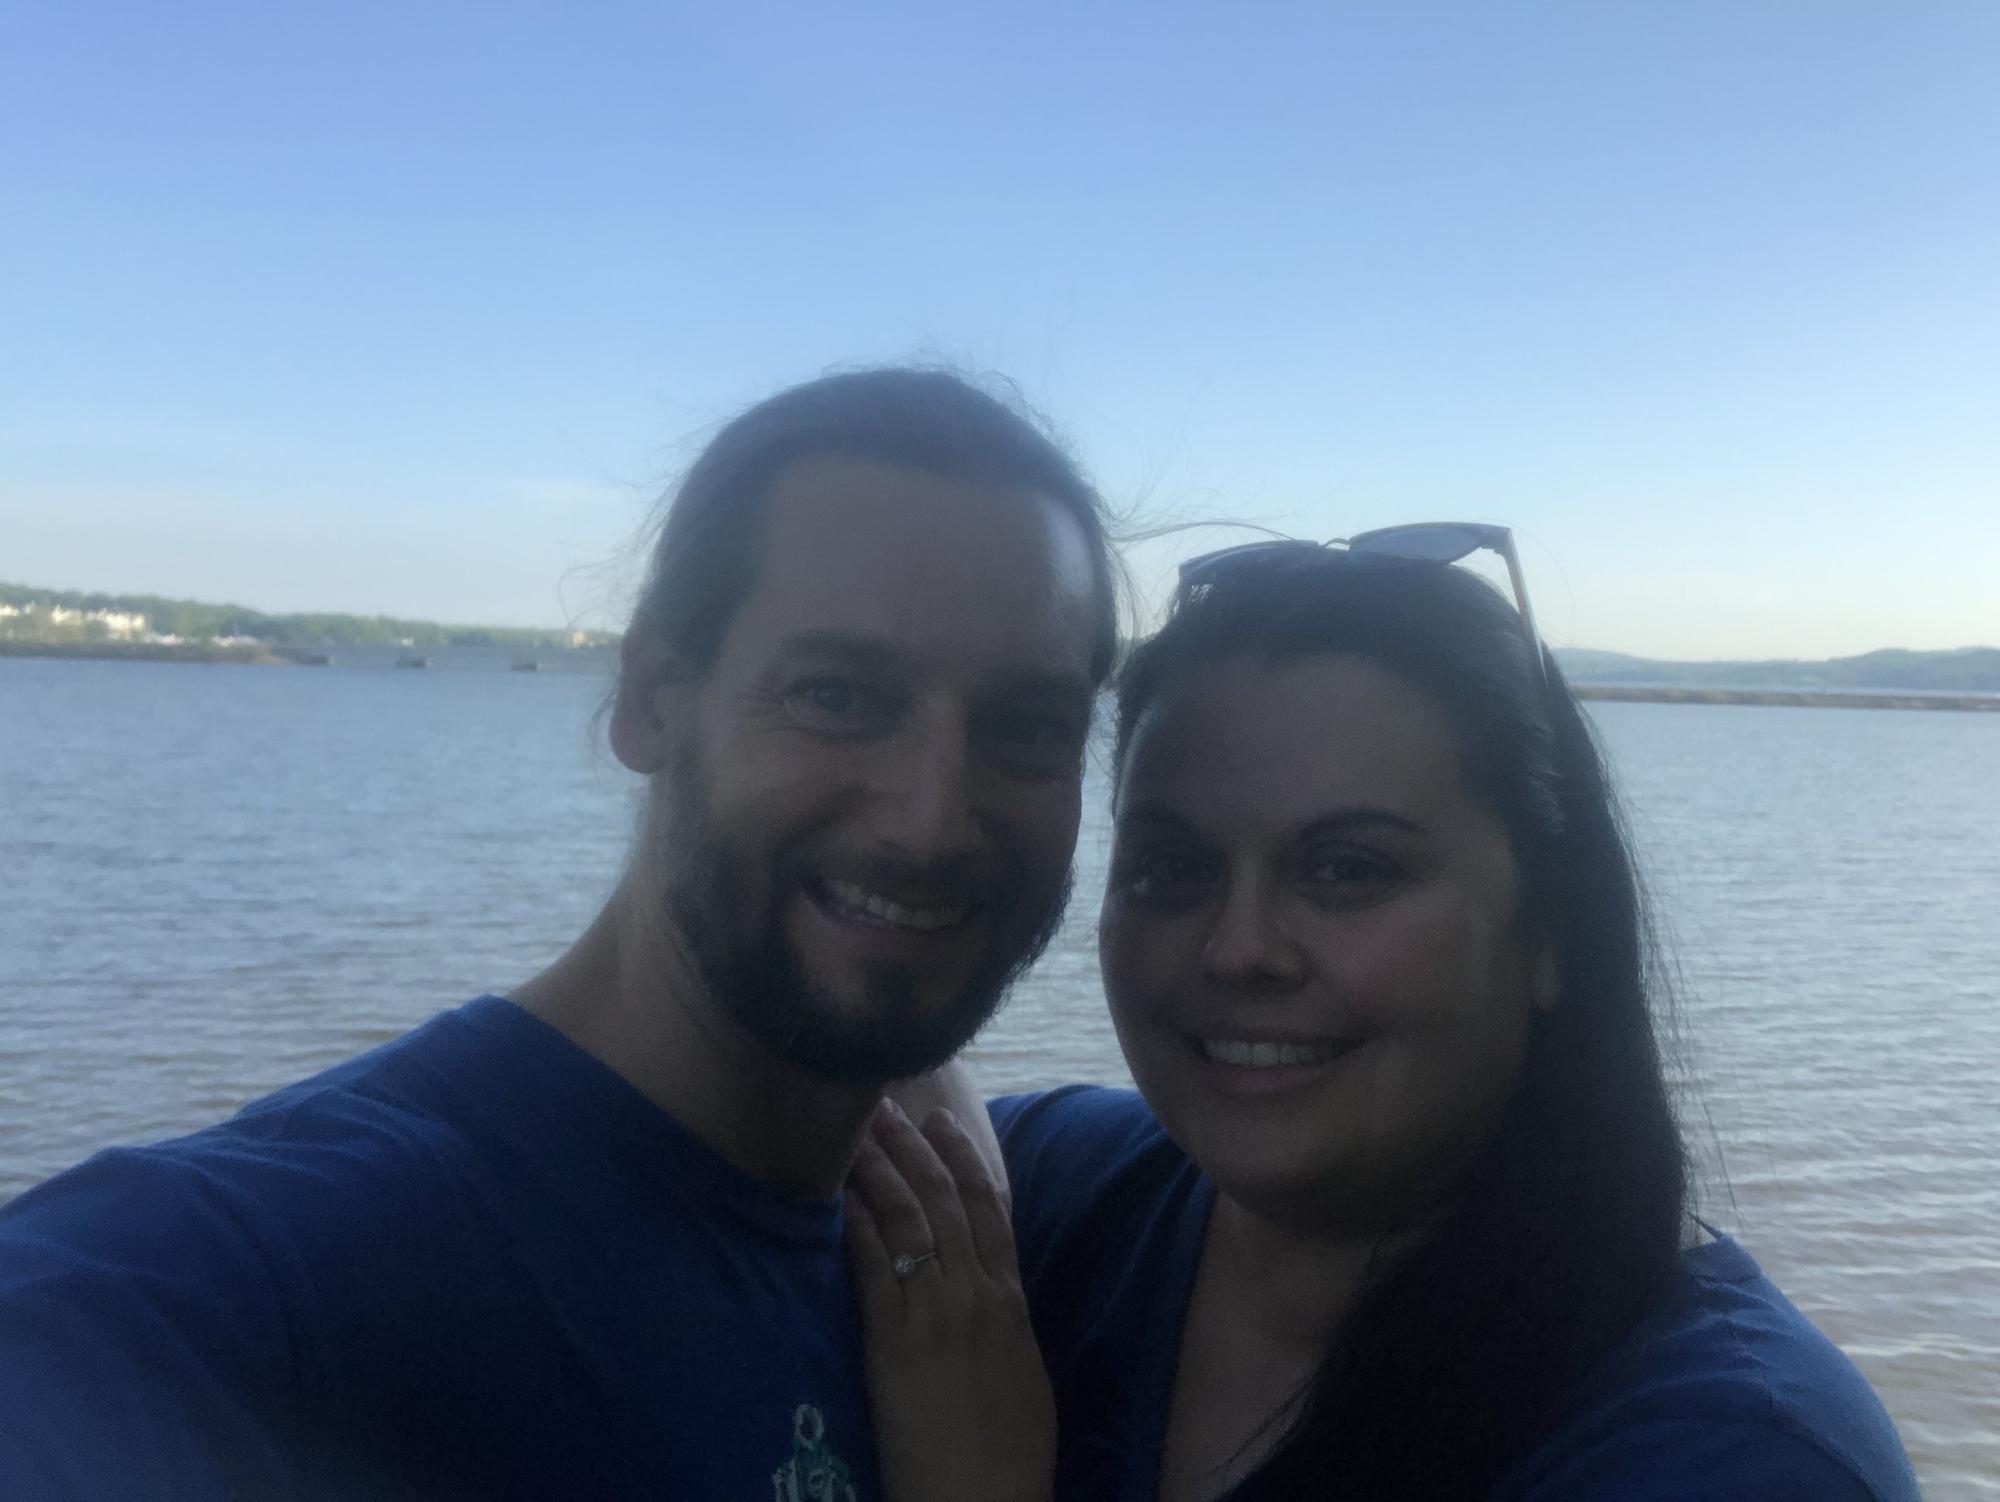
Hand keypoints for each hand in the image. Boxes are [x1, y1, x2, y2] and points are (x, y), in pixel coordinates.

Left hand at [845, 1099, 1054, 1501]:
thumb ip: (1006, 1323)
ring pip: (909, 1220)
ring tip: (857, 1132)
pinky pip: (873, 1266)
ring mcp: (934, 1315)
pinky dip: (858, 1224)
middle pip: (943, 1200)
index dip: (965, 1159)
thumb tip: (992, 1293)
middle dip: (912, 1147)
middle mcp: (975, 1295)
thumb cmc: (1011, 1453)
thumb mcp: (1024, 1373)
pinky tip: (840, 1196)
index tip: (943, 1121)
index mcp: (1011, 1301)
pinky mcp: (892, 1344)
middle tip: (885, 1104)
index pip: (988, 1209)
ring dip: (880, 1169)